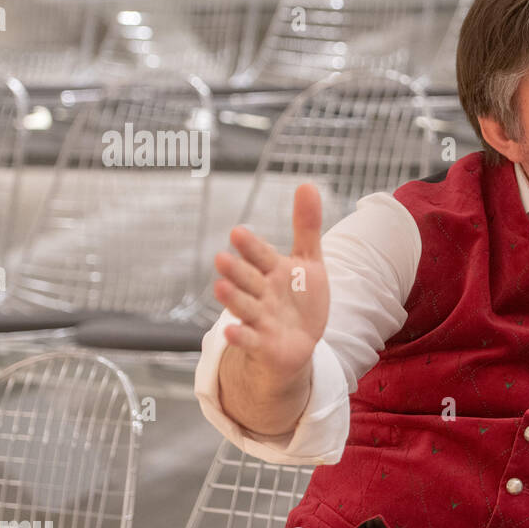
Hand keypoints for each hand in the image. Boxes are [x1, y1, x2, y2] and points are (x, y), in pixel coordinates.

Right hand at [212, 183, 329, 378]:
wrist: (297, 342)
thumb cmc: (299, 297)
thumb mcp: (308, 261)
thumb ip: (305, 226)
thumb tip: (307, 184)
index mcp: (272, 270)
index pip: (261, 255)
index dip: (251, 246)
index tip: (238, 232)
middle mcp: (261, 292)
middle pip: (248, 279)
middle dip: (237, 270)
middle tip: (222, 259)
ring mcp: (260, 318)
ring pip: (245, 306)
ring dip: (233, 298)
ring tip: (220, 287)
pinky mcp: (262, 343)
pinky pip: (250, 339)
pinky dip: (240, 336)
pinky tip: (230, 332)